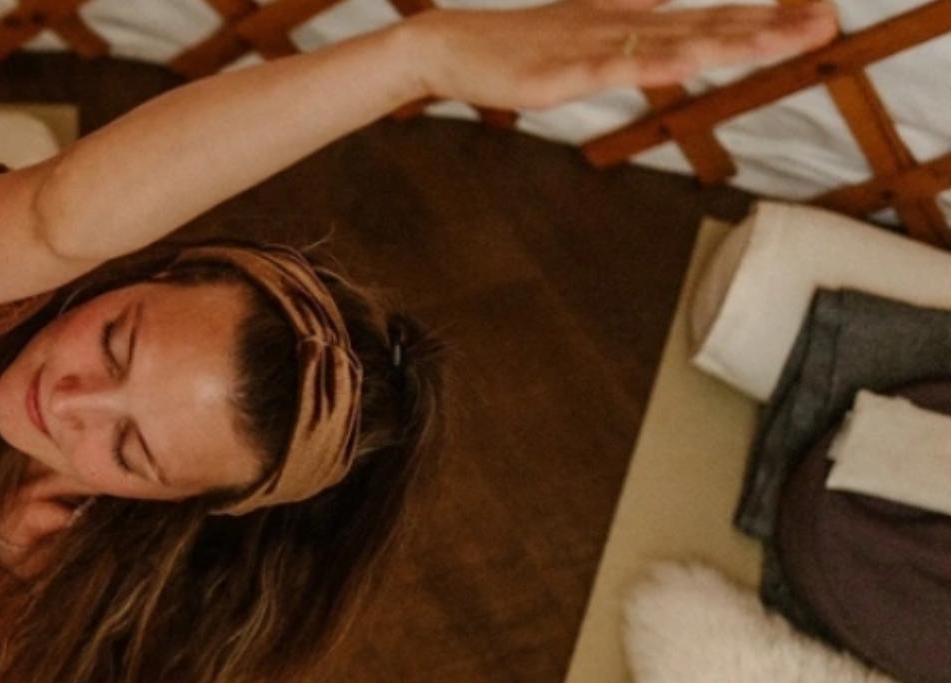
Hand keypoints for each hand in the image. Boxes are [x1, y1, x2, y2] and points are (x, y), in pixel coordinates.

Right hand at [405, 0, 839, 110]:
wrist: (451, 46)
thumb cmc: (517, 43)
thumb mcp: (587, 30)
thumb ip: (636, 19)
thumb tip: (675, 16)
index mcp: (632, 22)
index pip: (710, 19)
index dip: (764, 18)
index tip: (818, 17)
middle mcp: (623, 27)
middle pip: (706, 26)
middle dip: (769, 26)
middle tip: (825, 22)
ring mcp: (594, 46)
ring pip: (673, 43)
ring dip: (731, 40)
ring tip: (781, 39)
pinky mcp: (563, 71)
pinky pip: (615, 66)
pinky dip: (656, 60)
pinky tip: (690, 60)